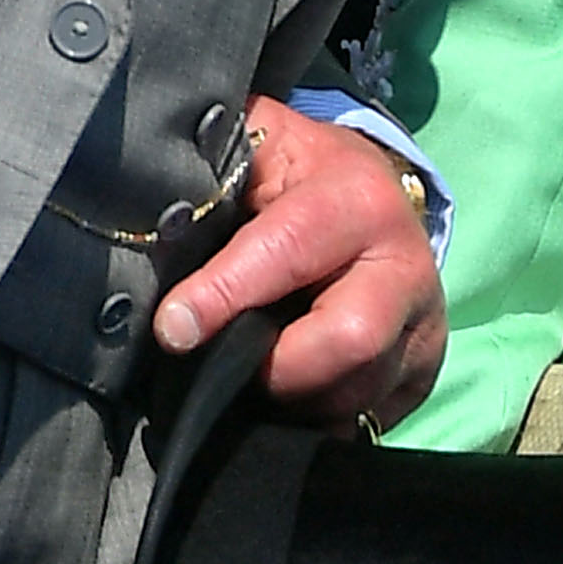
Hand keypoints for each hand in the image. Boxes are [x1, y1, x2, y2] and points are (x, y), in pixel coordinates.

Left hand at [153, 97, 444, 427]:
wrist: (375, 201)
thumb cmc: (297, 177)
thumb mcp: (263, 143)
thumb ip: (213, 149)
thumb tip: (139, 171)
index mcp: (358, 201)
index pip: (291, 251)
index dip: (224, 295)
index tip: (172, 329)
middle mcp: (406, 263)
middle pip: (352, 341)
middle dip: (277, 368)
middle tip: (228, 364)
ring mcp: (423, 323)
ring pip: (355, 393)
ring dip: (292, 398)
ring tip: (254, 374)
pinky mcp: (424, 370)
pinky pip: (367, 420)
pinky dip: (317, 418)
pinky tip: (291, 390)